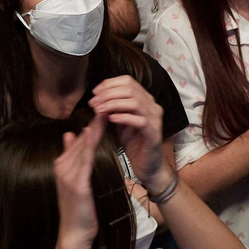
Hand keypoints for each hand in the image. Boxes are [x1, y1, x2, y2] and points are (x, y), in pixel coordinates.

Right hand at [53, 115, 105, 246]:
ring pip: (82, 146)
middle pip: (80, 139)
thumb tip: (69, 135)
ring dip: (93, 128)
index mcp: (62, 164)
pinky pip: (84, 160)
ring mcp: (67, 174)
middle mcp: (62, 166)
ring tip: (105, 112)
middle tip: (107, 104)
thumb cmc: (78, 208)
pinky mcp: (76, 183)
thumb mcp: (74, 180)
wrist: (74, 232)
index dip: (90, 125)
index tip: (103, 110)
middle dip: (94, 122)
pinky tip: (95, 133)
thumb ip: (72, 158)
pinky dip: (89, 145)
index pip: (77, 139)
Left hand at [89, 75, 165, 191]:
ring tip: (98, 110)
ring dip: (113, 104)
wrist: (147, 166)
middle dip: (108, 94)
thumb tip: (99, 97)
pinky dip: (123, 117)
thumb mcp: (121, 121)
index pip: (128, 81)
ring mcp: (155, 119)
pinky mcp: (153, 133)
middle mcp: (153, 106)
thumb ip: (114, 108)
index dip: (110, 84)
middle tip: (93, 102)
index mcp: (145, 100)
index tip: (95, 92)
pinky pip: (139, 120)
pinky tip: (111, 119)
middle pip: (130, 89)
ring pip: (134, 102)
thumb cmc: (135, 143)